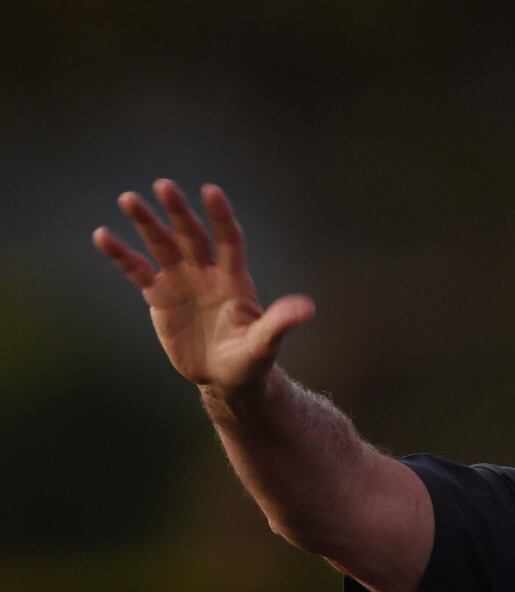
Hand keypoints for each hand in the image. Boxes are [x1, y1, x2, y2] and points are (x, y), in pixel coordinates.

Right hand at [93, 180, 314, 396]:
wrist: (225, 377)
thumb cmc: (251, 361)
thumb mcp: (265, 344)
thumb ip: (280, 322)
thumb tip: (308, 308)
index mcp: (235, 280)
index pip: (229, 241)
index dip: (221, 217)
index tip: (211, 191)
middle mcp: (208, 273)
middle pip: (192, 236)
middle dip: (179, 212)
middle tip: (165, 186)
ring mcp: (182, 281)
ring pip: (163, 245)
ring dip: (147, 223)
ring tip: (129, 198)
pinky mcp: (160, 296)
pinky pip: (138, 269)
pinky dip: (121, 254)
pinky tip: (102, 235)